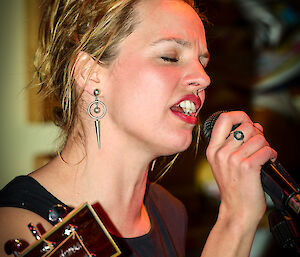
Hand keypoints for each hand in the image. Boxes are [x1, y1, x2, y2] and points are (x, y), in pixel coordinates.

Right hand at [206, 111, 276, 226]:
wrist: (236, 210)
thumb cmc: (233, 187)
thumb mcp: (223, 163)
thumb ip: (233, 143)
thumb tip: (254, 126)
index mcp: (212, 150)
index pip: (223, 119)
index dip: (239, 115)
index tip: (247, 122)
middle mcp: (220, 152)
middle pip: (246, 126)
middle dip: (258, 134)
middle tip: (258, 145)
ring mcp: (233, 159)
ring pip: (259, 138)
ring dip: (266, 146)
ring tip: (263, 156)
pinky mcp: (247, 166)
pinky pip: (266, 150)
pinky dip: (272, 155)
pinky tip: (268, 162)